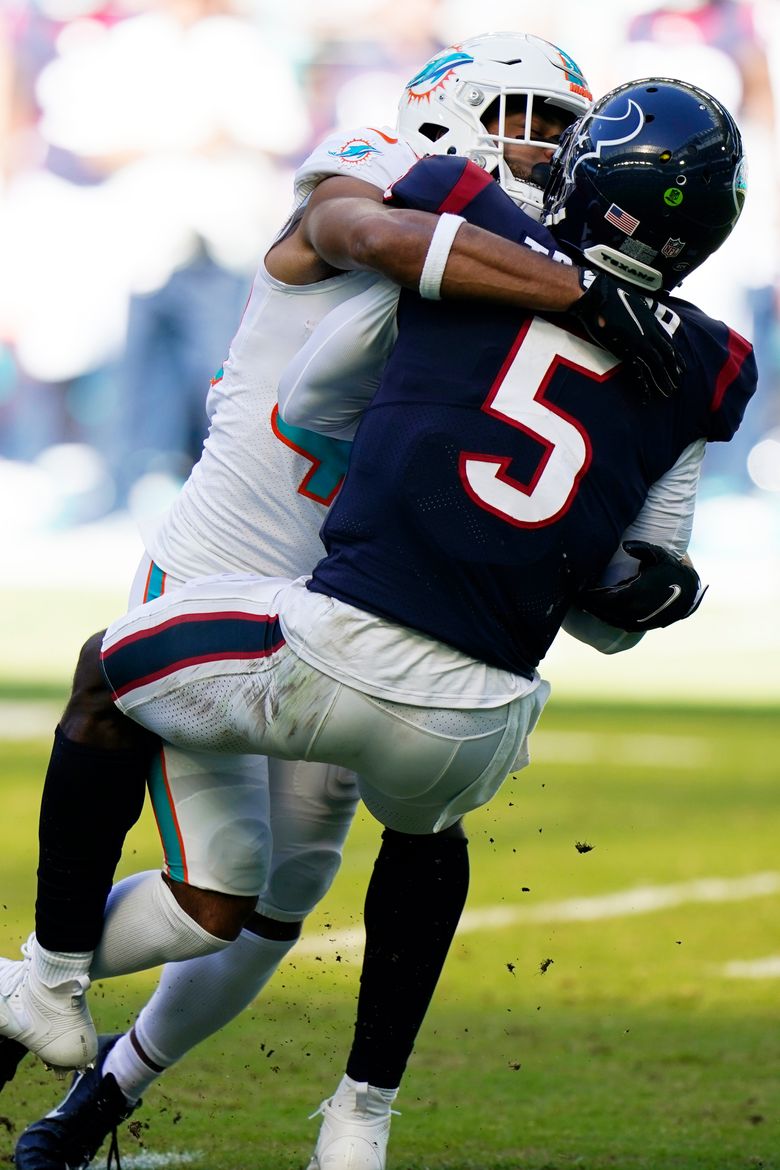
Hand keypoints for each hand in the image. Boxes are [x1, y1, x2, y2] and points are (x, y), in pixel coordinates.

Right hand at [569, 272, 684, 398]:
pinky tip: (646, 395)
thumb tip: (639, 311)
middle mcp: (648, 332)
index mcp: (650, 320)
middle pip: (666, 355)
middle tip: (677, 384)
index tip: (680, 366)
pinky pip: (638, 371)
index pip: (668, 342)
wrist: (597, 297)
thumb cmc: (610, 295)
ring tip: (668, 393)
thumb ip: (639, 310)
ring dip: (663, 380)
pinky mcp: (626, 350)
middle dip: (673, 371)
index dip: (675, 356)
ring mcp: (638, 342)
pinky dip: (643, 385)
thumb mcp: (632, 300)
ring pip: (656, 365)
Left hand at [577, 540, 706, 631]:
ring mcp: (640, 620)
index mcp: (638, 593)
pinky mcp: (642, 626)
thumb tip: (625, 545)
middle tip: (577, 599)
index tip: (581, 591)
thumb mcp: (658, 554)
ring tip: (584, 606)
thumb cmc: (670, 570)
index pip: (607, 599)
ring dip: (597, 614)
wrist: (688, 592)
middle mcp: (637, 610)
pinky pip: (619, 625)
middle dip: (590, 605)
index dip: (592, 597)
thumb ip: (641, 547)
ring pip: (611, 620)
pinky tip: (599, 614)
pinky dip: (607, 620)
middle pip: (606, 611)